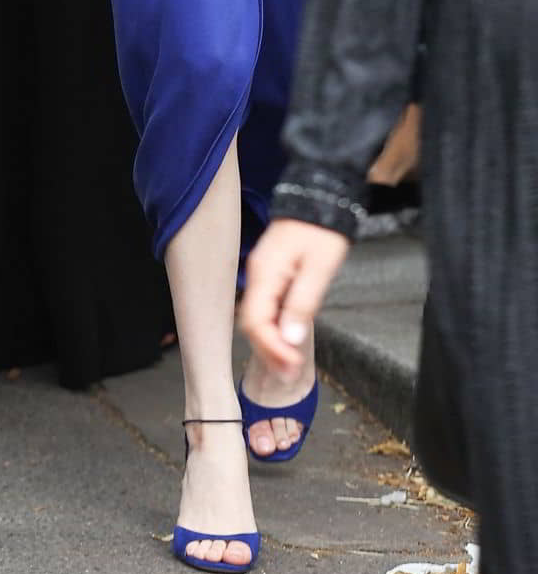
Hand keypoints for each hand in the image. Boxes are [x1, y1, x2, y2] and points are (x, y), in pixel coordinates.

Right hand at [240, 218, 350, 377]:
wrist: (320, 199)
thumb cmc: (321, 231)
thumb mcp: (319, 268)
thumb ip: (302, 303)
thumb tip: (289, 338)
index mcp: (265, 273)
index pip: (256, 320)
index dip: (270, 348)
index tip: (290, 367)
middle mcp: (258, 276)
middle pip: (252, 323)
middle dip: (269, 351)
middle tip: (289, 375)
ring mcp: (262, 275)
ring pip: (257, 317)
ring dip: (271, 343)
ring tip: (288, 366)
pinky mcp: (271, 275)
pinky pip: (265, 308)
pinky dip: (274, 329)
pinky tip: (287, 341)